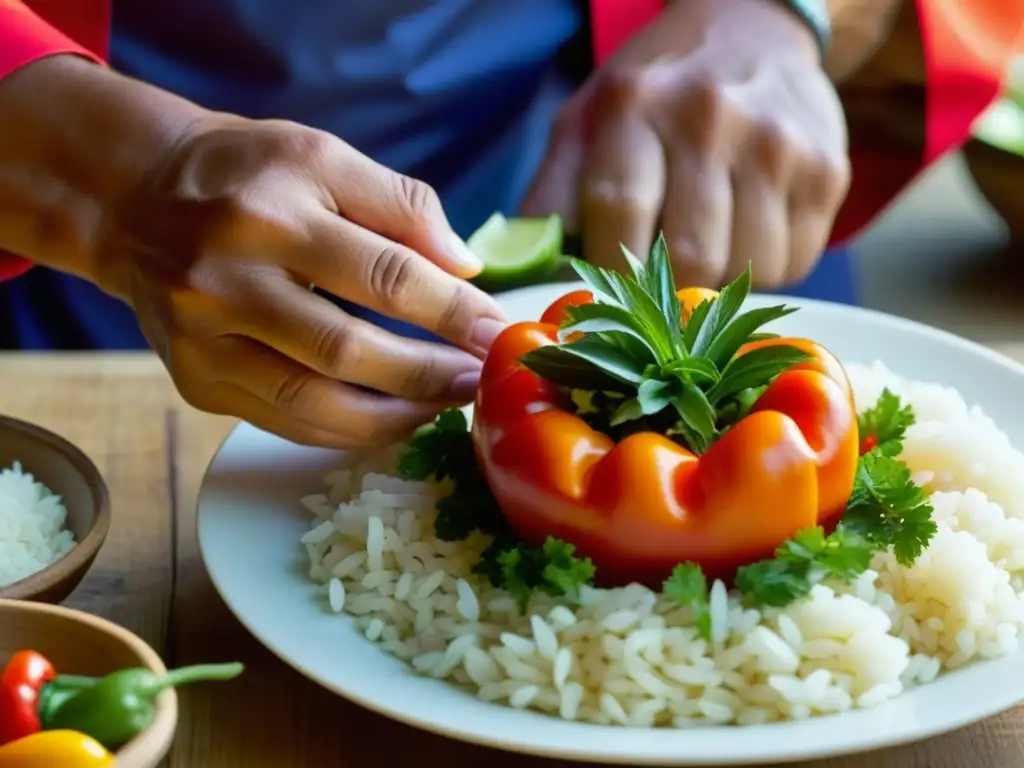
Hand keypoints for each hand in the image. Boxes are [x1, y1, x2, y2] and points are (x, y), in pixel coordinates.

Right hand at [101, 116, 506, 447]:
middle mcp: (224, 281)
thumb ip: (401, 203)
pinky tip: (393, 418)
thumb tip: (467, 269)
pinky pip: (284, 422)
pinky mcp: (194, 381)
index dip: (450, 311)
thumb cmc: (247, 174)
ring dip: (394, 416)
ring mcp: (201, 340)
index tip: (496, 331)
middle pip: (346, 350)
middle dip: (429, 373)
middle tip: (479, 380)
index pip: (382, 275)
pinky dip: (348, 430)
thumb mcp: (321, 157)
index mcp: (268, 213)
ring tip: (446, 406)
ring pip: (312, 403)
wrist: (136, 201)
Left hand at [522, 0, 849, 289]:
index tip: (607, 288)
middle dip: (667, 289)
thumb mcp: (586, 121)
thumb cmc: (655, 90)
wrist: (754, 28)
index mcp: (637, 105)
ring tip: (705, 246)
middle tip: (659, 279)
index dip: (609, 272)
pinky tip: (746, 233)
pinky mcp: (827, 171)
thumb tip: (521, 272)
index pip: (618, 214)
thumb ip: (551, 195)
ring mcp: (779, 144)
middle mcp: (713, 118)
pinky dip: (763, 269)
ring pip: (746, 269)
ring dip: (719, 282)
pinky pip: (795, 263)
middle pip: (689, 257)